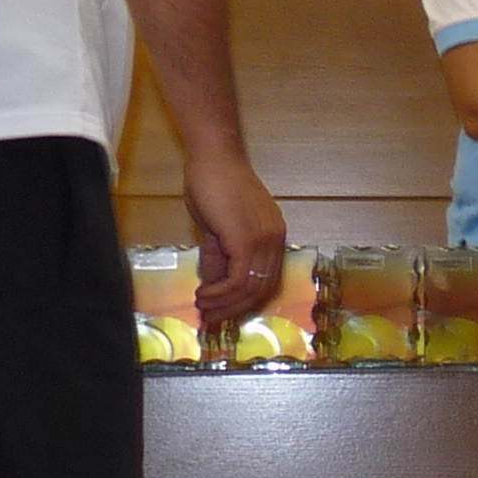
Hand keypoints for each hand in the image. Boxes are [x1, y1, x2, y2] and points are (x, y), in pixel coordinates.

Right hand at [184, 151, 286, 325]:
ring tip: (202, 307)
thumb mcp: (217, 230)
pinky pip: (238, 280)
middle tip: (209, 318)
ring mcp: (264, 241)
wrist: (213, 159)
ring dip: (224, 304)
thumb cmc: (213, 186)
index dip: (244, 301)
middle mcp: (275, 241)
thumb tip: (213, 286)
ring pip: (250, 288)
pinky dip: (220, 293)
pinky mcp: (247, 242)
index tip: (221, 312)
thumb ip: (219, 258)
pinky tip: (203, 294)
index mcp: (273, 237)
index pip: (267, 280)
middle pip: (262, 289)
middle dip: (234, 309)